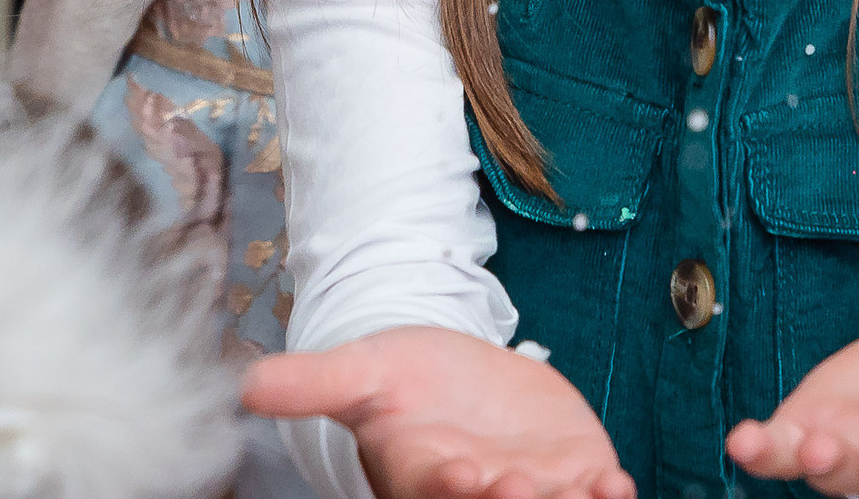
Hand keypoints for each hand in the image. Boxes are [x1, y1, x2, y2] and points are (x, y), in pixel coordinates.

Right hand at [243, 327, 632, 498]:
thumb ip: (311, 383)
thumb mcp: (360, 371)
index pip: (434, 485)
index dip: (448, 482)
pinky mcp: (571, 470)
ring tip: (589, 490)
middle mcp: (476, 488)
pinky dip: (604, 494)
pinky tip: (614, 484)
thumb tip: (244, 384)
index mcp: (422, 470)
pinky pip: (589, 494)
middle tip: (518, 488)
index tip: (462, 470)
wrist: (458, 375)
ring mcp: (527, 485)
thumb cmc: (402, 381)